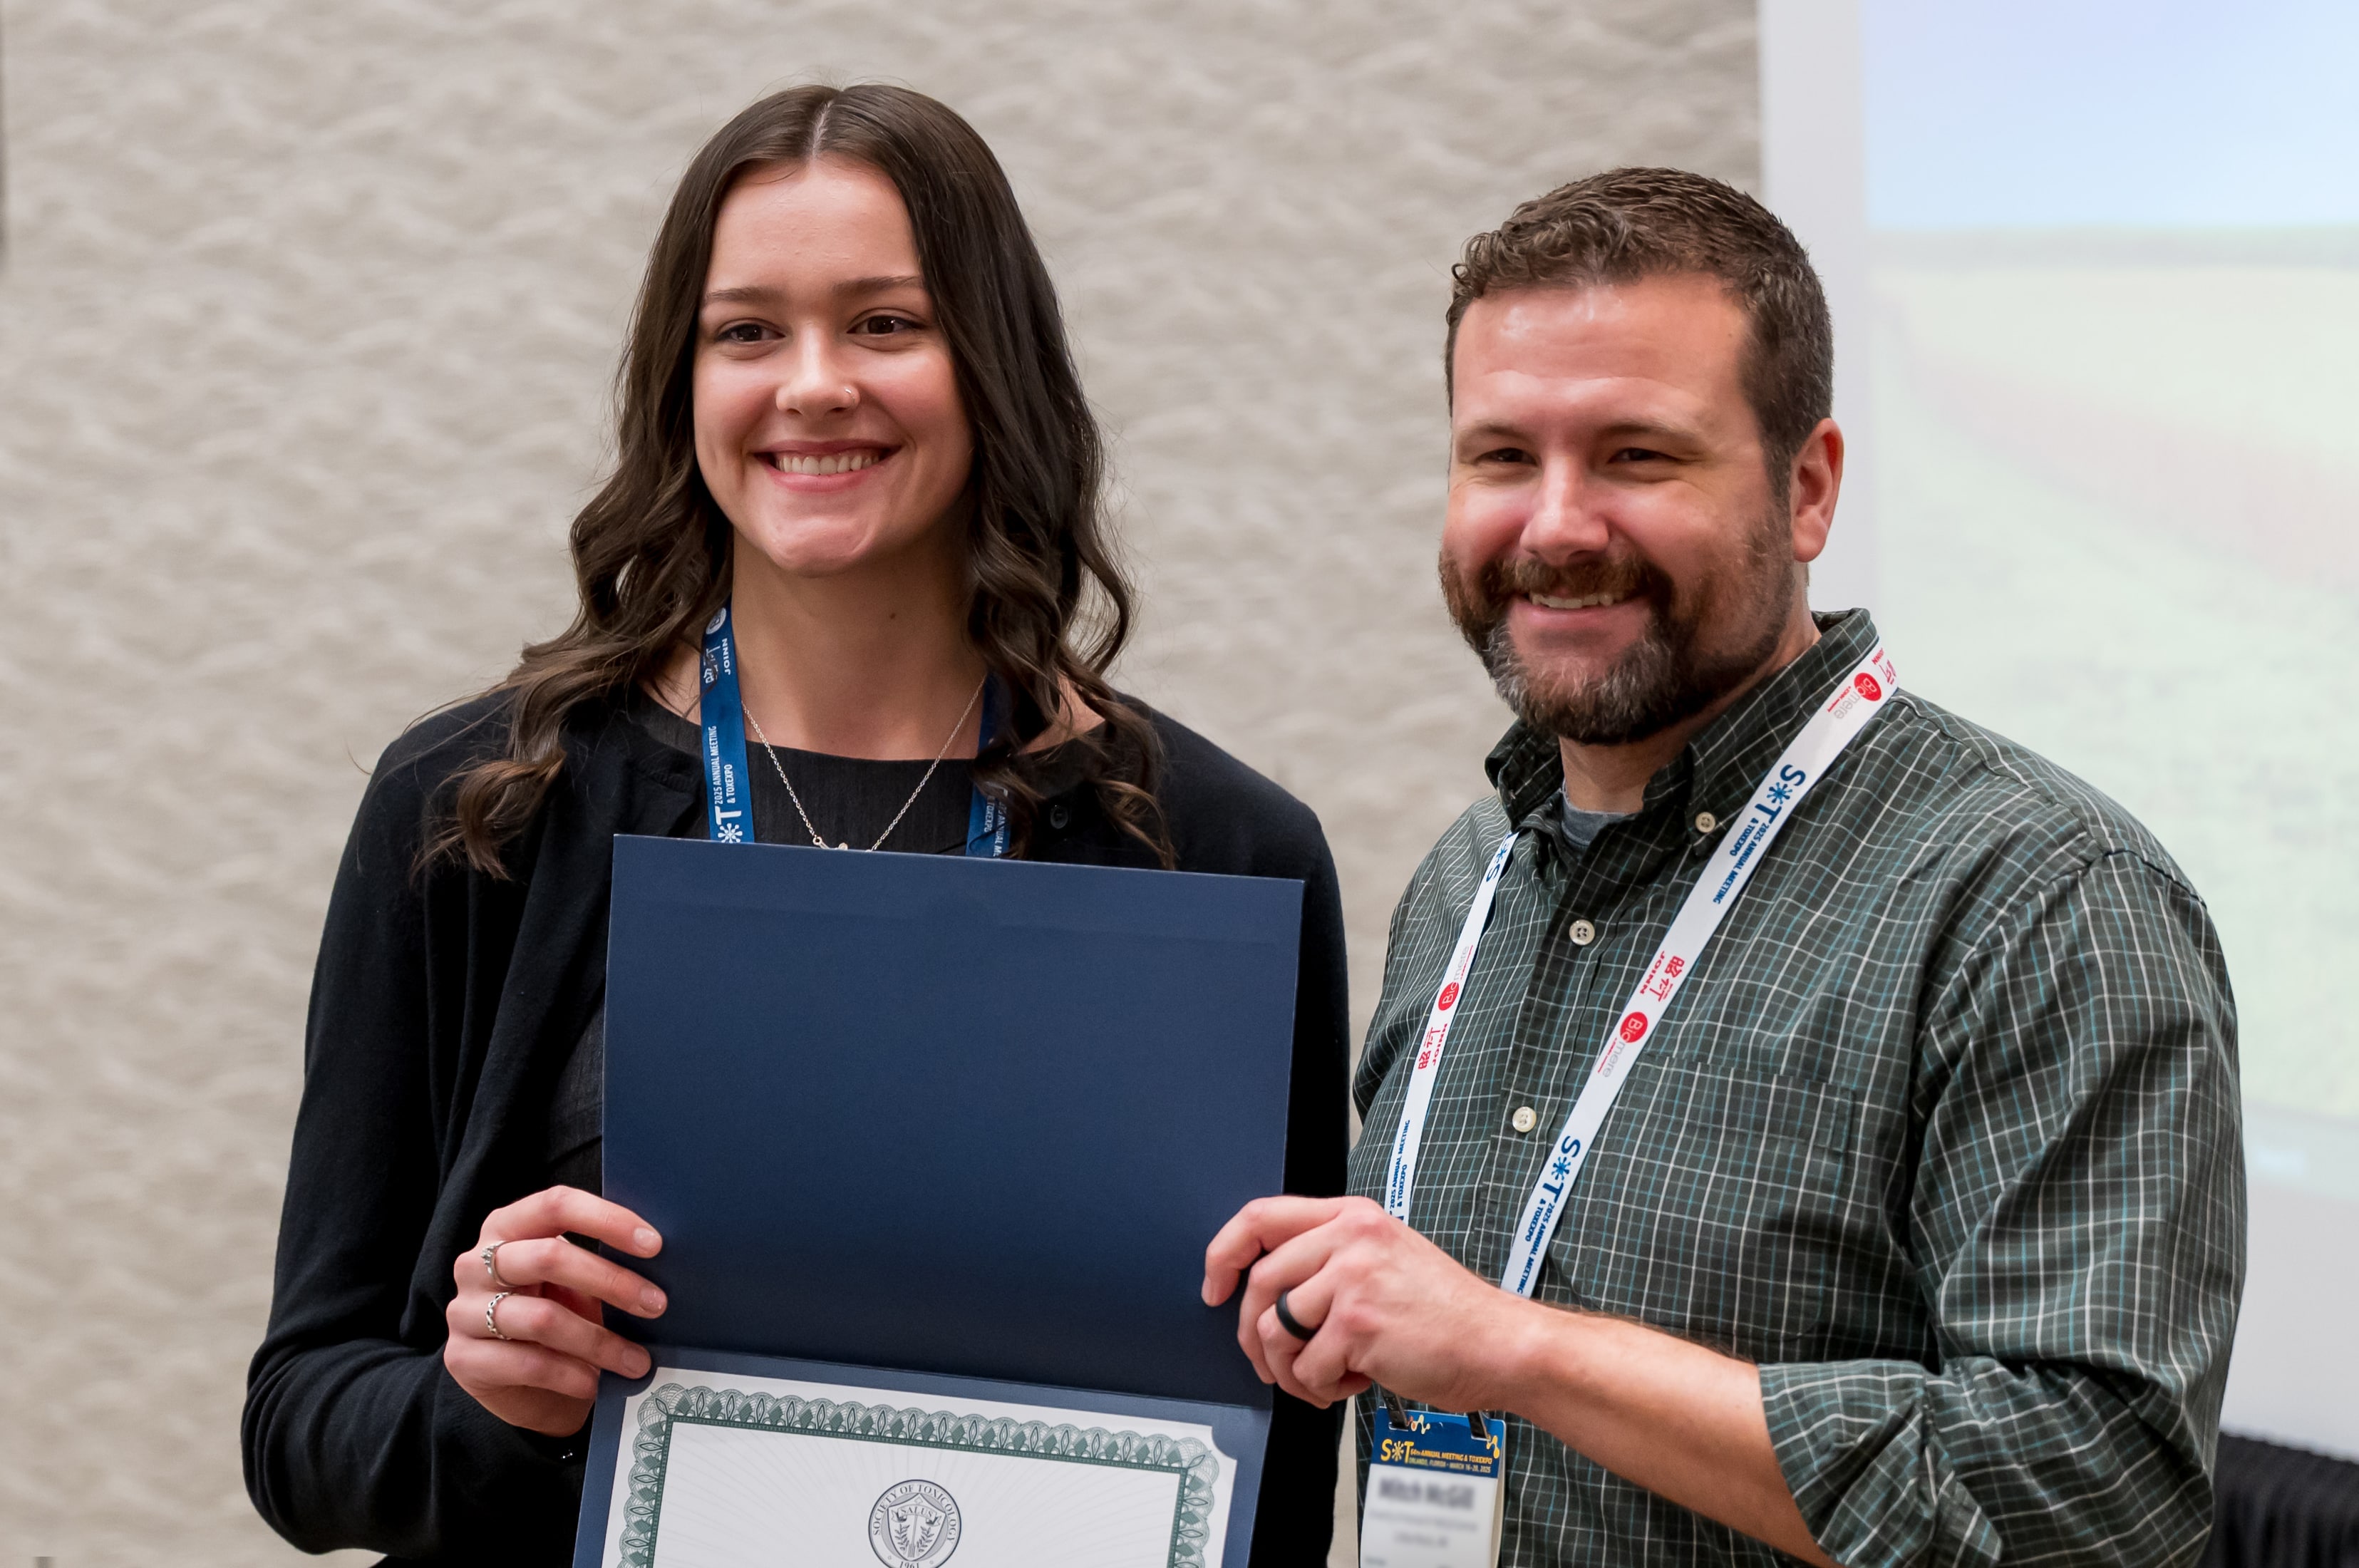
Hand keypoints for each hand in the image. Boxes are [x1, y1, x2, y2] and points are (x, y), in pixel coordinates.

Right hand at [443, 1186, 666, 1436]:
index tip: (654, 1244)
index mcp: (507, 1226)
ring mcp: (463, 1311)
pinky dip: (571, 1374)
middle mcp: (475, 1262)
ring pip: (543, 1318)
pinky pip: (526, 1364)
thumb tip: (662, 1257)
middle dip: (612, 1281)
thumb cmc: (556, 1315)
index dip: (607, 1219)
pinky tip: (597, 1383)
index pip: (555, 1205)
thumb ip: (603, 1262)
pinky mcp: (463, 1359)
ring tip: (638, 1361)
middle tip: (657, 1305)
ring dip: (600, 1341)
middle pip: (549, 1257)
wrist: (517, 1384)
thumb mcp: (576, 1283)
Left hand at [1201, 1195, 1532, 1412]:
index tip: (1214, 1288)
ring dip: (1290, 1370)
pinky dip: (1322, 1388)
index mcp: (1352, 1217)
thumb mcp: (1388, 1258)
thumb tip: (1270, 1295)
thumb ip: (1332, 1260)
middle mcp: (1349, 1238)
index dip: (1223, 1254)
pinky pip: (1306, 1366)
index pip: (1260, 1217)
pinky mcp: (1358, 1323)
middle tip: (1273, 1364)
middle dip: (1254, 1336)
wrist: (1499, 1344)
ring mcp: (1352, 1278)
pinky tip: (1354, 1381)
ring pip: (1274, 1330)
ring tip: (1325, 1377)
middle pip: (1259, 1284)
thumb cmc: (1447, 1314)